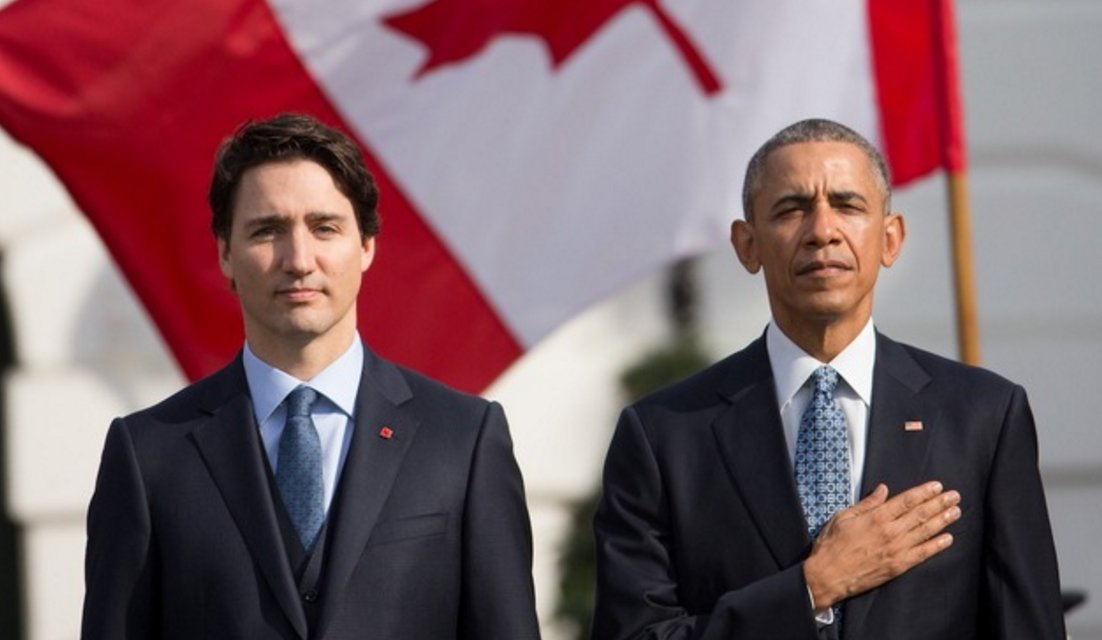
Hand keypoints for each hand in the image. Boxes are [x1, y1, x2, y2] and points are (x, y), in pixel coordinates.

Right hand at [803, 481, 960, 611]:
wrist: (828, 575)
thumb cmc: (832, 545)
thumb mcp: (843, 517)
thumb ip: (866, 503)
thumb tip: (883, 490)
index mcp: (877, 517)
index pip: (907, 501)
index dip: (924, 492)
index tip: (937, 486)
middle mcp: (891, 531)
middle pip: (921, 514)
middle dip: (939, 503)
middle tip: (954, 496)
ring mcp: (897, 549)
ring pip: (925, 531)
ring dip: (942, 520)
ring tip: (955, 512)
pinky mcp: (898, 566)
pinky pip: (923, 553)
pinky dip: (937, 545)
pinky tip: (948, 539)